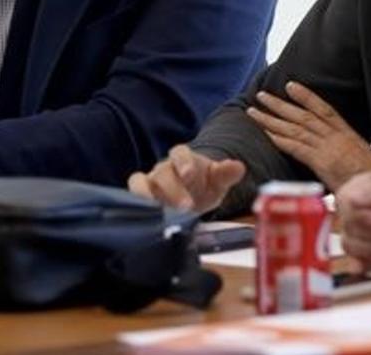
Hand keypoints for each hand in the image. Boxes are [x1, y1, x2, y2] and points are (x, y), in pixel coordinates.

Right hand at [127, 145, 245, 212]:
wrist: (192, 196)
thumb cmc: (204, 185)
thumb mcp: (217, 181)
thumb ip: (226, 174)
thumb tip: (239, 167)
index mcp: (184, 159)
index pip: (180, 152)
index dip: (184, 162)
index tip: (190, 174)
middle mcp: (164, 168)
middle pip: (162, 172)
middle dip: (173, 188)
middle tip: (186, 206)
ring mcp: (150, 181)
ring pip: (140, 182)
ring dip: (148, 196)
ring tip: (159, 213)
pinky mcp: (141, 195)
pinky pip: (131, 195)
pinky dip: (134, 203)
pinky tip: (144, 218)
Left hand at [248, 81, 370, 190]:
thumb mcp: (361, 161)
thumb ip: (345, 157)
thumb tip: (335, 161)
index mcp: (347, 134)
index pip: (323, 109)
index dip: (306, 97)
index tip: (290, 86)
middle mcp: (336, 136)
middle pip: (303, 116)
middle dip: (280, 105)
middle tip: (262, 95)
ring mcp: (328, 148)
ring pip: (295, 128)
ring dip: (272, 118)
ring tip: (254, 110)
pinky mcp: (322, 162)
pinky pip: (296, 147)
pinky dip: (280, 139)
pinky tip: (266, 133)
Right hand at [338, 172, 370, 265]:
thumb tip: (349, 199)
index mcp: (362, 188)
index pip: (345, 202)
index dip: (360, 215)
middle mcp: (359, 209)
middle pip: (348, 226)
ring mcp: (364, 231)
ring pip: (350, 245)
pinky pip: (354, 259)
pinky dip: (358, 264)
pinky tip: (363, 266)